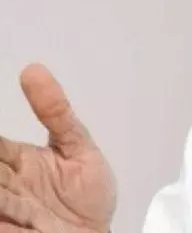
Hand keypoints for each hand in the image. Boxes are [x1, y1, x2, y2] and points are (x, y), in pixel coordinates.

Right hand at [0, 64, 115, 232]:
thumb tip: (33, 70)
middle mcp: (6, 185)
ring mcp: (7, 212)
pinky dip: (1, 220)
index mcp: (16, 161)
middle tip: (0, 163)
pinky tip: (5, 217)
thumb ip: (57, 113)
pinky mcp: (10, 232)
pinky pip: (0, 226)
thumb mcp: (78, 147)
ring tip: (3, 189)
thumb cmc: (87, 194)